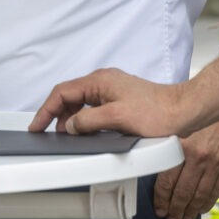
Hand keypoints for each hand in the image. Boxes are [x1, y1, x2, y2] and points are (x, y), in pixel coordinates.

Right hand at [29, 68, 184, 137]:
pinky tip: (87, 133)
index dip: (46, 110)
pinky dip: (85, 120)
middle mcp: (104, 82)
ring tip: (68, 137)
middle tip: (49, 134)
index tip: (36, 125)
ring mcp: (112, 91)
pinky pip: (93, 108)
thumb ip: (88, 121)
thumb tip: (71, 126)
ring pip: (81, 103)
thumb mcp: (116, 118)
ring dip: (71, 119)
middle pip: (69, 97)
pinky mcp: (120, 100)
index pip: (62, 92)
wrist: (182, 111)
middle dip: (57, 115)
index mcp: (99, 81)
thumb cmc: (156, 112)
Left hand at [153, 109, 218, 218]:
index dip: (161, 199)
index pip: (167, 181)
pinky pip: (217, 190)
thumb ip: (166, 144)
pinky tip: (200, 208)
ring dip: (190, 210)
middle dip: (174, 209)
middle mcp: (199, 156)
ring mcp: (217, 163)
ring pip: (200, 195)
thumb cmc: (197, 110)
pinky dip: (207, 202)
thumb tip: (151, 163)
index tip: (158, 208)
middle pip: (183, 193)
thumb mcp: (175, 122)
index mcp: (181, 145)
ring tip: (183, 218)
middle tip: (169, 218)